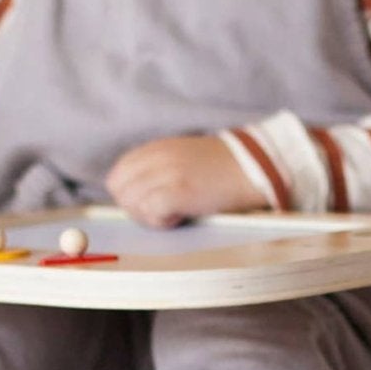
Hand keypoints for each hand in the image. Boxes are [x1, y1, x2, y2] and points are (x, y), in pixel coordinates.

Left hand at [105, 135, 261, 226]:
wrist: (253, 168)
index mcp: (155, 149)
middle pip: (121, 192)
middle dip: (136, 209)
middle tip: (161, 212)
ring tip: (174, 213)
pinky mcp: (179, 191)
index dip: (129, 196)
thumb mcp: (182, 157)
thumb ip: (156, 168)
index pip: (117, 176)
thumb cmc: (222, 170)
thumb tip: (134, 194)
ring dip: (150, 216)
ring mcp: (167, 174)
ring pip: (133, 203)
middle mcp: (157, 158)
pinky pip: (151, 211)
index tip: (149, 203)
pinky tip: (180, 217)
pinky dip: (161, 221)